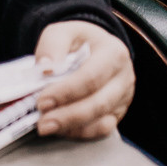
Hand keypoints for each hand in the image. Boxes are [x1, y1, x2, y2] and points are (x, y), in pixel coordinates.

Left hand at [32, 21, 133, 137]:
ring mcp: (123, 97)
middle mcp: (124, 76)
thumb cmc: (78, 41)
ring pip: (102, 120)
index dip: (66, 92)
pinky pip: (103, 129)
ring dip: (72, 127)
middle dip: (68, 115)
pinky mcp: (118, 112)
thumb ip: (52, 46)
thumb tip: (45, 69)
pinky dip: (81, 133)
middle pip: (99, 103)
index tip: (42, 101)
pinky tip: (62, 130)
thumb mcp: (63, 32)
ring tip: (47, 127)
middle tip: (42, 122)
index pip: (91, 77)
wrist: (94, 48)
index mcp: (113, 52)